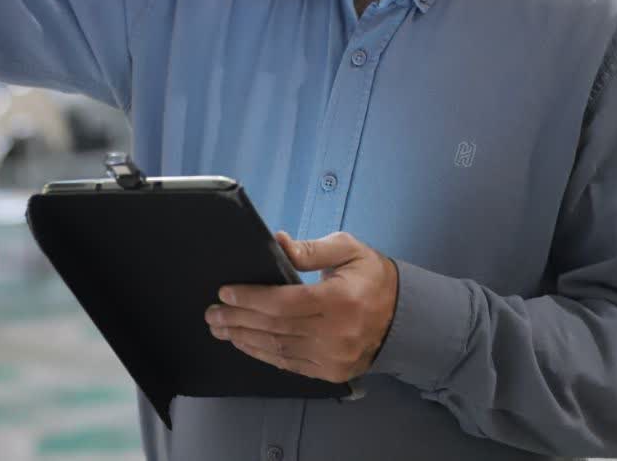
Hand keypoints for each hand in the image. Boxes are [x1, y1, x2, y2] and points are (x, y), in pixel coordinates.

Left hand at [205, 231, 397, 383]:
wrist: (404, 316)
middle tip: (212, 313)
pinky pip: (289, 365)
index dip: (251, 298)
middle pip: (275, 328)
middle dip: (238, 319)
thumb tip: (277, 243)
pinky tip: (245, 344)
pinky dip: (263, 354)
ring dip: (244, 339)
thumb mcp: (348, 249)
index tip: (225, 292)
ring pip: (278, 349)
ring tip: (220, 328)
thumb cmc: (372, 277)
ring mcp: (334, 358)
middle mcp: (337, 333)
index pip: (284, 303)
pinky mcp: (332, 373)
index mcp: (340, 300)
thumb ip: (311, 249)